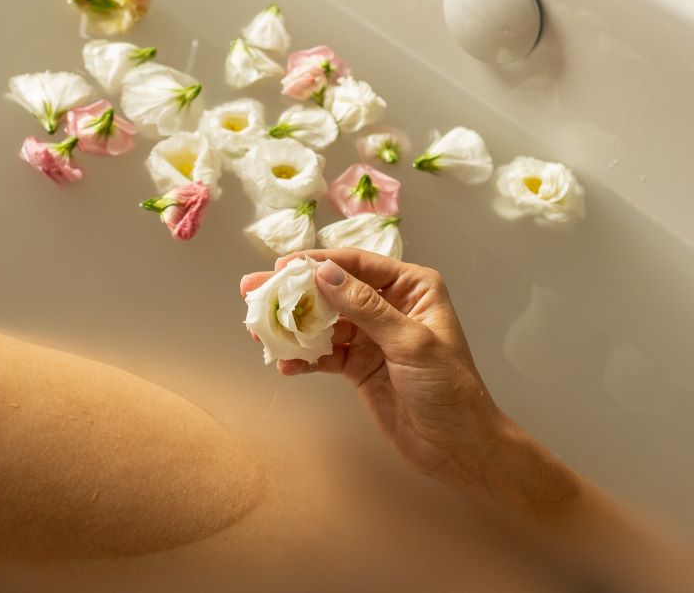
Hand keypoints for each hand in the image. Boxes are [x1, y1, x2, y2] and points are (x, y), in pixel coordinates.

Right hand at [240, 248, 509, 494]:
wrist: (459, 448)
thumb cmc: (449, 389)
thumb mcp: (410, 342)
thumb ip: (365, 307)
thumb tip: (323, 272)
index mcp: (411, 287)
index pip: (357, 264)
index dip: (318, 263)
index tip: (281, 267)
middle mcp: (389, 304)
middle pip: (333, 290)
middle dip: (294, 292)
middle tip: (252, 291)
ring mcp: (372, 336)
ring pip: (324, 321)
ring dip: (292, 326)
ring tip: (258, 330)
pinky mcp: (359, 365)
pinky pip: (325, 354)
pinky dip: (304, 358)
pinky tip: (285, 364)